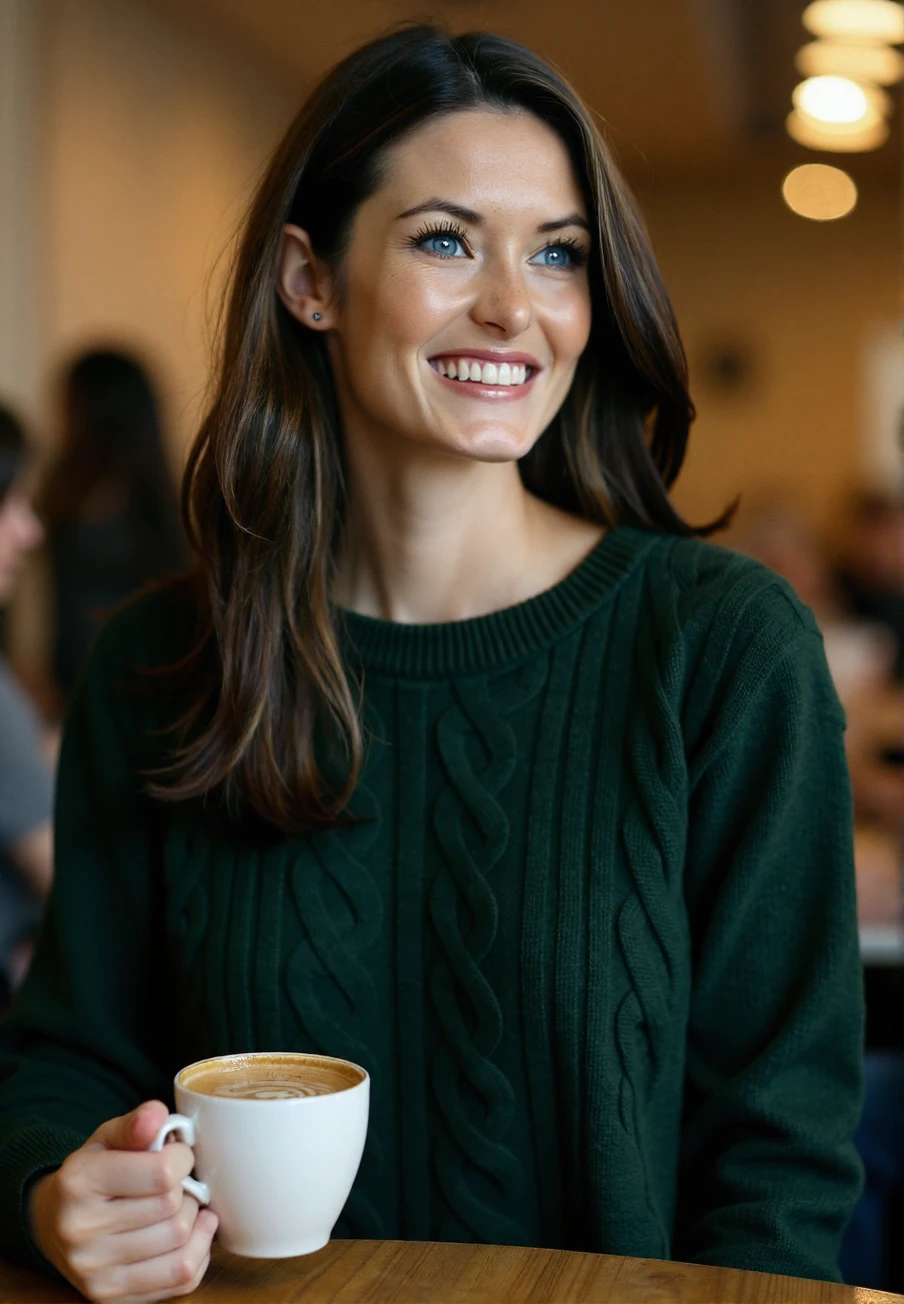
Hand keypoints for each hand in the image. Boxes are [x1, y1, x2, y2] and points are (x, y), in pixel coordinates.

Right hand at [27, 1100, 217, 1302]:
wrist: (54, 1224)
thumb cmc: (93, 1173)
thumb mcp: (107, 1138)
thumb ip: (136, 1124)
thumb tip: (158, 1114)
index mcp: (78, 1182)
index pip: (160, 1173)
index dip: (182, 1158)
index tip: (177, 1155)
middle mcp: (80, 1231)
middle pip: (173, 1211)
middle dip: (187, 1190)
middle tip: (178, 1183)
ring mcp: (94, 1271)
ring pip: (180, 1246)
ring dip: (193, 1221)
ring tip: (181, 1207)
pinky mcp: (111, 1298)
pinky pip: (181, 1278)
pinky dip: (198, 1252)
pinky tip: (192, 1234)